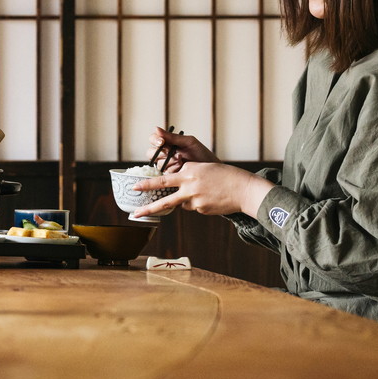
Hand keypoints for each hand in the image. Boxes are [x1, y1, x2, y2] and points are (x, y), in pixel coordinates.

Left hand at [130, 162, 273, 218]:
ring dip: (184, 201)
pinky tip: (211, 199)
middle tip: (134, 207)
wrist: (244, 189)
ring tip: (184, 200)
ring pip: (179, 203)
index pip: (166, 176)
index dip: (154, 182)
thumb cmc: (226, 176)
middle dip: (147, 198)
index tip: (138, 186)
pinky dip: (199, 204)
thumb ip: (190, 177)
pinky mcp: (200, 209)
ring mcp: (194, 198)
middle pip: (162, 191)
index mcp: (189, 171)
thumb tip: (181, 192)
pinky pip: (193, 207)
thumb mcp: (205, 169)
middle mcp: (189, 184)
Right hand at [148, 125, 218, 170]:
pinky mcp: (170, 176)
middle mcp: (165, 154)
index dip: (155, 140)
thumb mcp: (188, 142)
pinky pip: (164, 173)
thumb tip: (156, 128)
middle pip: (151, 153)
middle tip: (170, 153)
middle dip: (160, 153)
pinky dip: (172, 169)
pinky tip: (181, 167)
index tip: (161, 142)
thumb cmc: (201, 154)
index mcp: (168, 143)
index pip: (154, 139)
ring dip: (169, 161)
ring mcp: (167, 165)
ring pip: (158, 163)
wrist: (211, 169)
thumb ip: (172, 137)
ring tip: (181, 160)